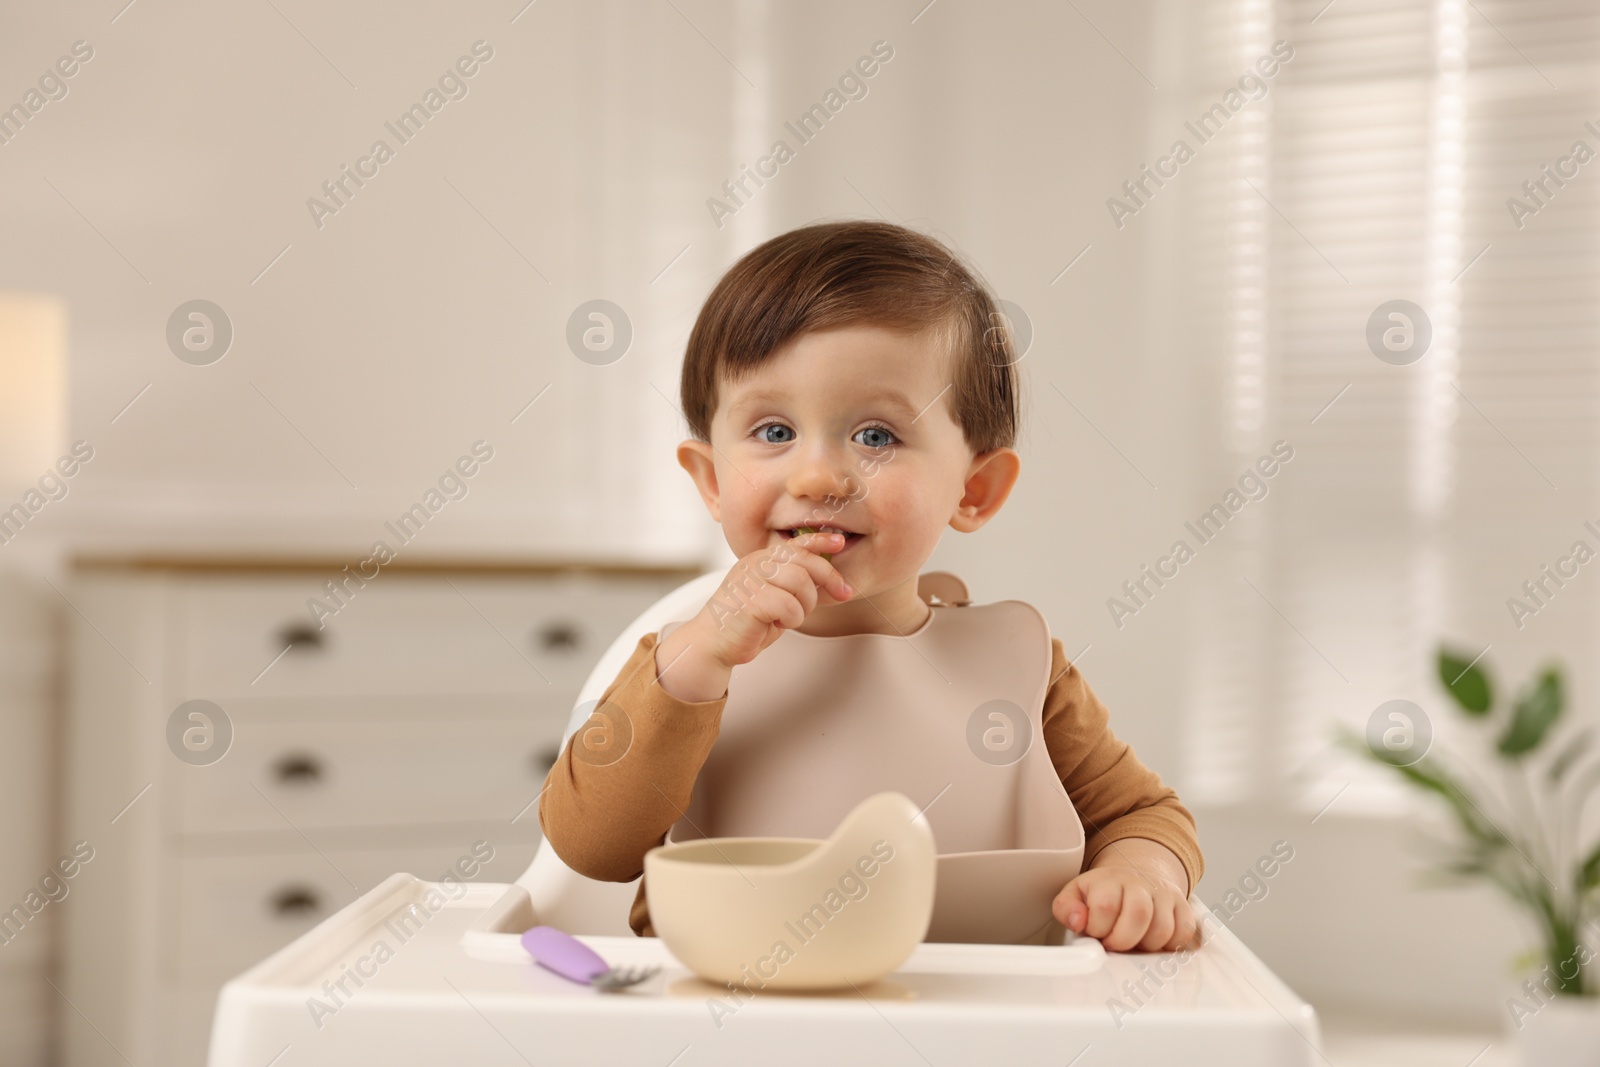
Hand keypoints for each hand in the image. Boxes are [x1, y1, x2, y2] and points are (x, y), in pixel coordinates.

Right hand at [690, 529, 854, 668]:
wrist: (713, 643)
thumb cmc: (746, 622)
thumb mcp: (773, 595)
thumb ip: (794, 582)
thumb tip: (829, 578)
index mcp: (761, 559)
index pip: (795, 543)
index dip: (820, 541)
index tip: (839, 542)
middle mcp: (756, 563)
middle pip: (806, 561)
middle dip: (829, 578)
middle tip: (841, 594)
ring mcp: (752, 580)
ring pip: (801, 583)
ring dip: (806, 605)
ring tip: (790, 616)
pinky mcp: (751, 600)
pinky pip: (790, 607)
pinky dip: (792, 620)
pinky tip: (777, 624)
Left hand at [1052, 864, 1199, 951]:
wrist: (1135, 876)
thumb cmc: (1103, 894)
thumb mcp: (1076, 895)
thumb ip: (1067, 908)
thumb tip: (1077, 921)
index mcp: (1109, 880)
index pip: (1105, 906)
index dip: (1099, 929)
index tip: (1096, 933)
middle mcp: (1139, 883)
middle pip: (1138, 914)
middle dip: (1123, 940)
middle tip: (1114, 943)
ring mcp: (1164, 894)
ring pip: (1162, 928)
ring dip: (1145, 946)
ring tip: (1134, 942)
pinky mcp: (1183, 906)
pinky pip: (1184, 932)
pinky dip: (1170, 945)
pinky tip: (1154, 941)